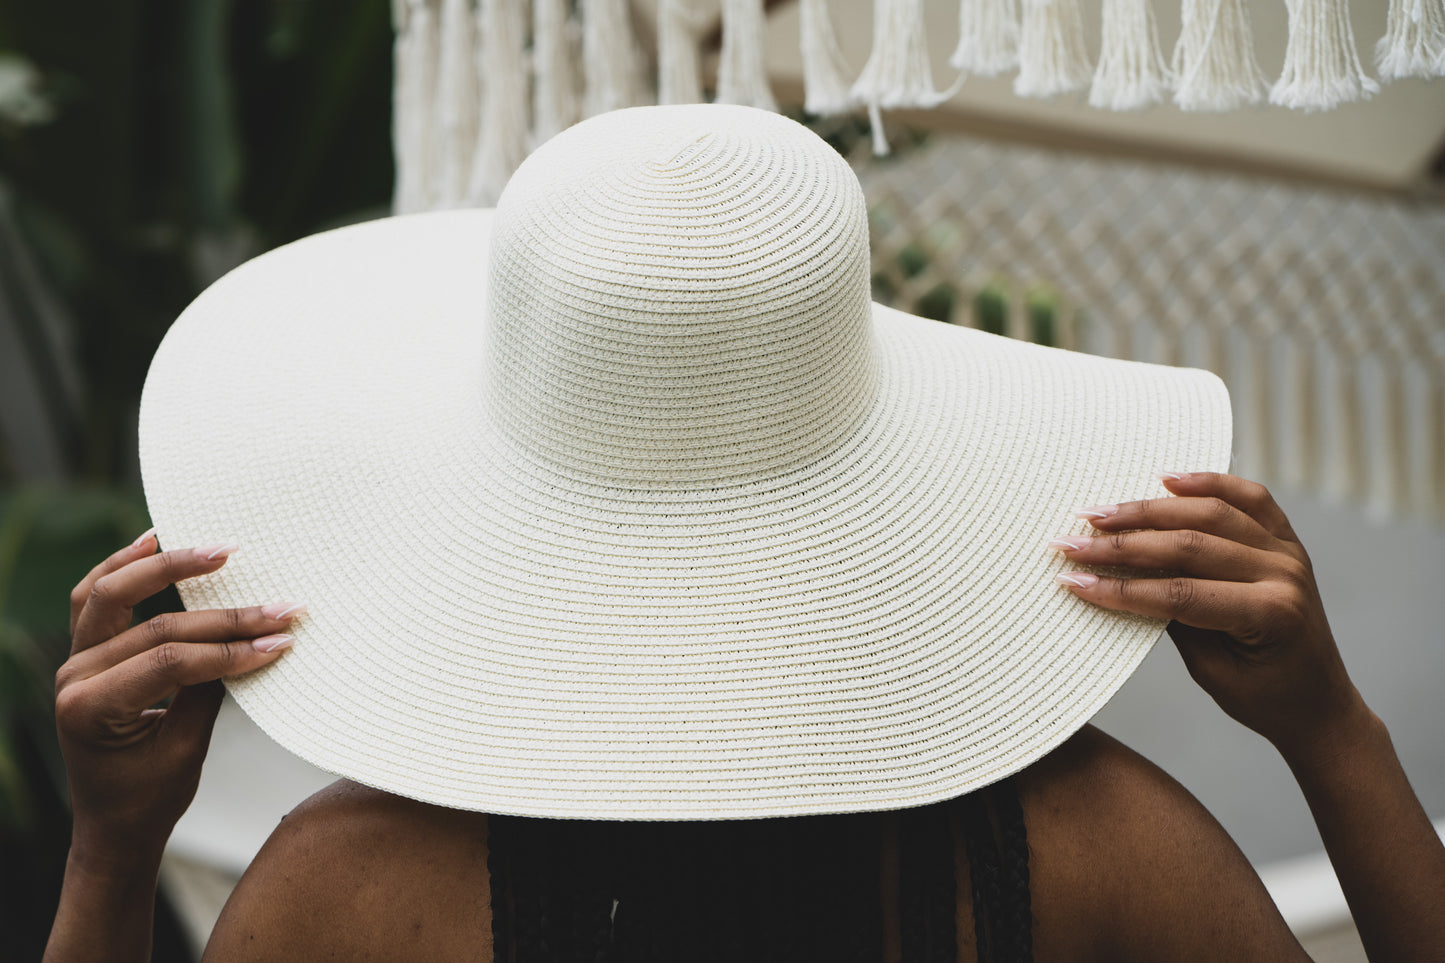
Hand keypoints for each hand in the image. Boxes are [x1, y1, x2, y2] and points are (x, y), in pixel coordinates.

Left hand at [57, 533, 302, 861]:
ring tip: (213, 549)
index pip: (169, 662)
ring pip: (109, 591)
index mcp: (89, 709)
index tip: (280, 640)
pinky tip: (153, 540)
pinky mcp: (85, 650)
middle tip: (275, 603)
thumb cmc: (148, 797)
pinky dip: (122, 565)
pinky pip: (95, 596)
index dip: (229, 649)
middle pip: (152, 625)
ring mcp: (74, 660)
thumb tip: (255, 641)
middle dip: (222, 615)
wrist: (112, 823)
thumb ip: (209, 690)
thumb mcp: (184, 750)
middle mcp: (72, 677)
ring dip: (163, 565)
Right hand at [1050, 472, 1361, 759]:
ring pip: (1210, 512)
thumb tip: (1120, 580)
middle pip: (1189, 545)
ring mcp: (1288, 551)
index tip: (1073, 581)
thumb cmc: (1264, 697)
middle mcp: (1284, 573)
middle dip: (1122, 545)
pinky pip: (1249, 497)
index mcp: (1269, 614)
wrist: (1320, 702)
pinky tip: (1166, 477)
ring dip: (1148, 509)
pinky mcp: (1286, 538)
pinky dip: (1207, 482)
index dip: (1120, 589)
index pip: (1179, 594)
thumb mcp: (1211, 670)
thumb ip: (1173, 619)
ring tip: (1099, 512)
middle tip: (1071, 543)